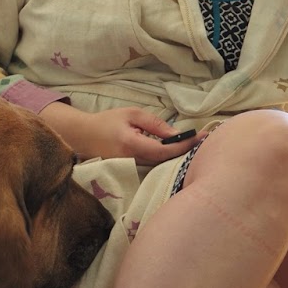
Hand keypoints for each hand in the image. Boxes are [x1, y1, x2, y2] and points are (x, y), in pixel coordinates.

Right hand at [40, 103, 201, 165]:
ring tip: (195, 145)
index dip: (184, 146)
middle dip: (185, 152)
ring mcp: (130, 169)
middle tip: (205, 140)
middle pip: (165, 161)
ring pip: (160, 166)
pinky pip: (153, 167)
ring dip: (178, 157)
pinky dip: (167, 160)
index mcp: (131, 144)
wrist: (83, 136)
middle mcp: (132, 161)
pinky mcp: (130, 172)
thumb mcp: (132, 115)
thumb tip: (177, 134)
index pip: (164, 150)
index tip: (201, 137)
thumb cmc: (107, 122)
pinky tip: (178, 153)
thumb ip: (155, 124)